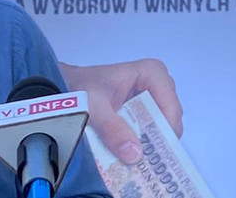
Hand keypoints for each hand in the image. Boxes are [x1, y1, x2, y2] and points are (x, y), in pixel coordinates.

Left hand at [60, 59, 182, 163]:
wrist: (65, 86)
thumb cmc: (81, 88)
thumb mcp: (94, 107)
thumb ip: (112, 129)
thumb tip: (135, 155)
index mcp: (151, 73)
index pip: (170, 104)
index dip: (166, 127)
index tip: (153, 149)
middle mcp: (157, 85)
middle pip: (169, 118)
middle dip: (158, 140)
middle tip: (145, 161)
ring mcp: (151, 100)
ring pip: (161, 127)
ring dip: (150, 145)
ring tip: (138, 162)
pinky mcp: (142, 114)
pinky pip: (150, 131)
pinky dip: (142, 144)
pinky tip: (131, 157)